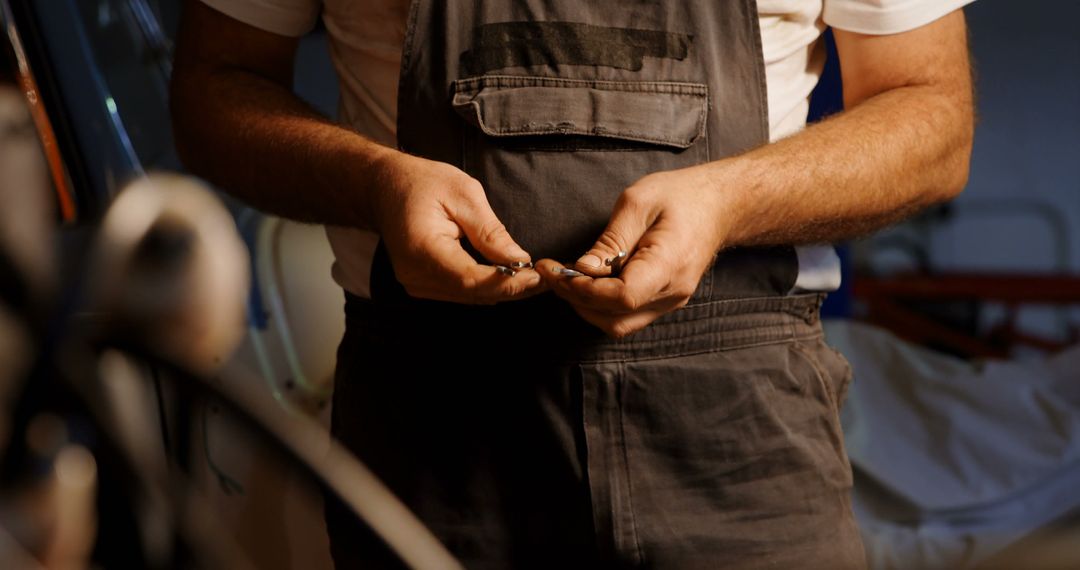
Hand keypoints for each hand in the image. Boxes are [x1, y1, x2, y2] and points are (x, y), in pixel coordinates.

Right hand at [370, 152, 545, 303]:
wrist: (385, 187)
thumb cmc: (423, 183)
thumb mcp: (463, 193)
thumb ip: (490, 231)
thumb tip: (519, 260)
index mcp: (422, 248)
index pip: (470, 278)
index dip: (506, 282)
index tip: (536, 276)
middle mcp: (414, 274)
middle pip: (472, 293)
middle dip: (511, 288)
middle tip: (546, 279)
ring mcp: (415, 284)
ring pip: (469, 297)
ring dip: (502, 290)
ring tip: (534, 279)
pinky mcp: (422, 286)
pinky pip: (460, 293)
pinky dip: (486, 287)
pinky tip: (509, 277)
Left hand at [537, 165, 731, 336]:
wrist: (719, 205)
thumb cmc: (681, 196)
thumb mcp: (638, 202)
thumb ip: (610, 240)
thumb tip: (581, 269)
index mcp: (669, 265)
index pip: (622, 297)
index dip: (586, 290)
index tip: (560, 272)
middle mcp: (672, 292)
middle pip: (616, 319)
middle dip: (576, 300)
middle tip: (551, 273)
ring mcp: (670, 301)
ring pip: (619, 324)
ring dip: (586, 306)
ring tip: (565, 277)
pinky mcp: (664, 301)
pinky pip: (627, 315)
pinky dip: (602, 304)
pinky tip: (588, 281)